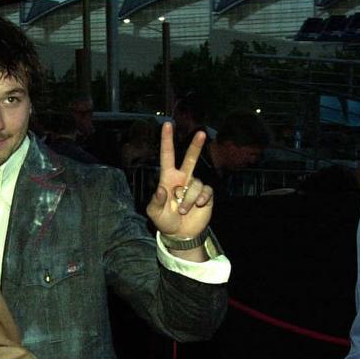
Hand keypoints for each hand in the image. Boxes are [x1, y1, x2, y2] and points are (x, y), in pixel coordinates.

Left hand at [146, 122, 213, 242]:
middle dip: (196, 146)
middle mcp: (183, 179)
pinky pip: (205, 191)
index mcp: (168, 179)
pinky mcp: (205, 195)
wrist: (181, 234)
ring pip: (195, 184)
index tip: (167, 125)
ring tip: (183, 211)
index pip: (167, 156)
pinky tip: (198, 206)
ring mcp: (194, 186)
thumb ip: (155, 202)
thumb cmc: (165, 221)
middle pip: (190, 159)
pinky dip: (201, 199)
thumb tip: (161, 189)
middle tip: (202, 133)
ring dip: (188, 199)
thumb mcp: (154, 213)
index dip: (167, 140)